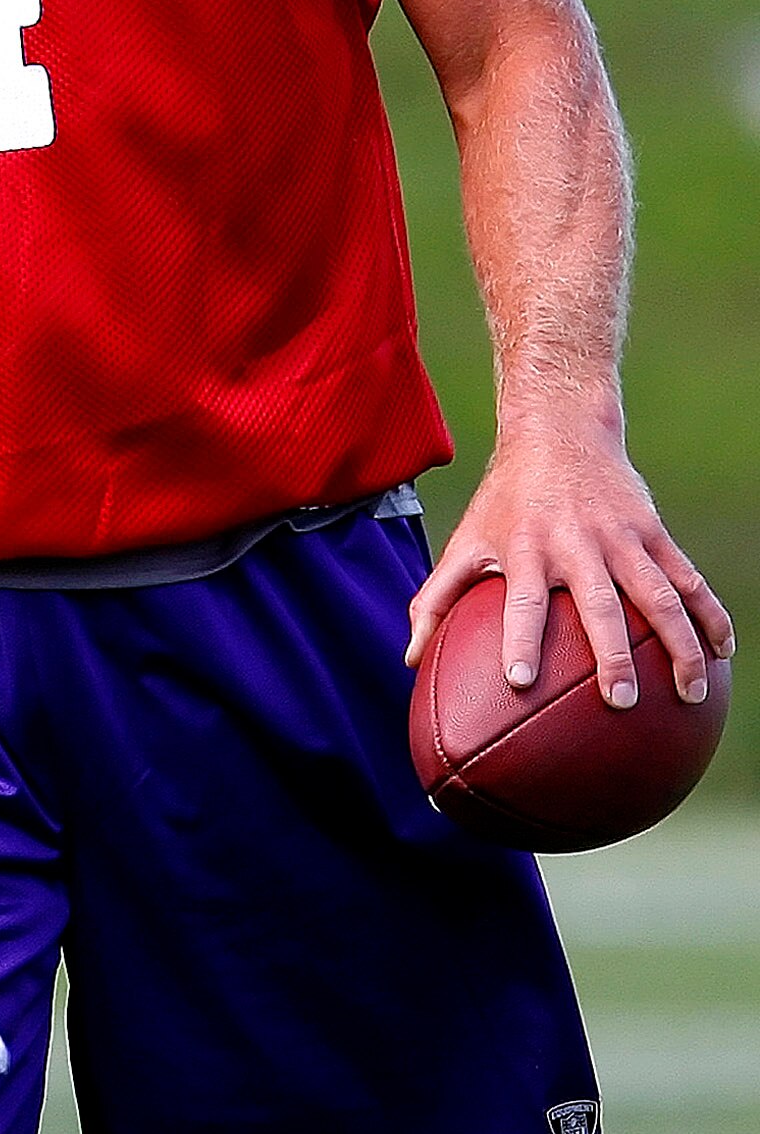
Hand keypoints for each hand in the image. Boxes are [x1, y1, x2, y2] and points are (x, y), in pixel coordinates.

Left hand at [406, 428, 734, 709]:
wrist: (559, 432)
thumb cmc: (505, 499)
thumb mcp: (466, 539)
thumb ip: (437, 599)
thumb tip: (409, 659)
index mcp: (526, 548)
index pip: (521, 601)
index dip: (520, 640)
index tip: (518, 682)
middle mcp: (575, 544)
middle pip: (598, 604)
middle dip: (609, 654)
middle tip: (618, 701)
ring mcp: (620, 538)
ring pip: (658, 596)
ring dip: (677, 645)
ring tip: (687, 694)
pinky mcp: (653, 532)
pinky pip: (688, 579)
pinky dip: (710, 615)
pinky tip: (724, 653)